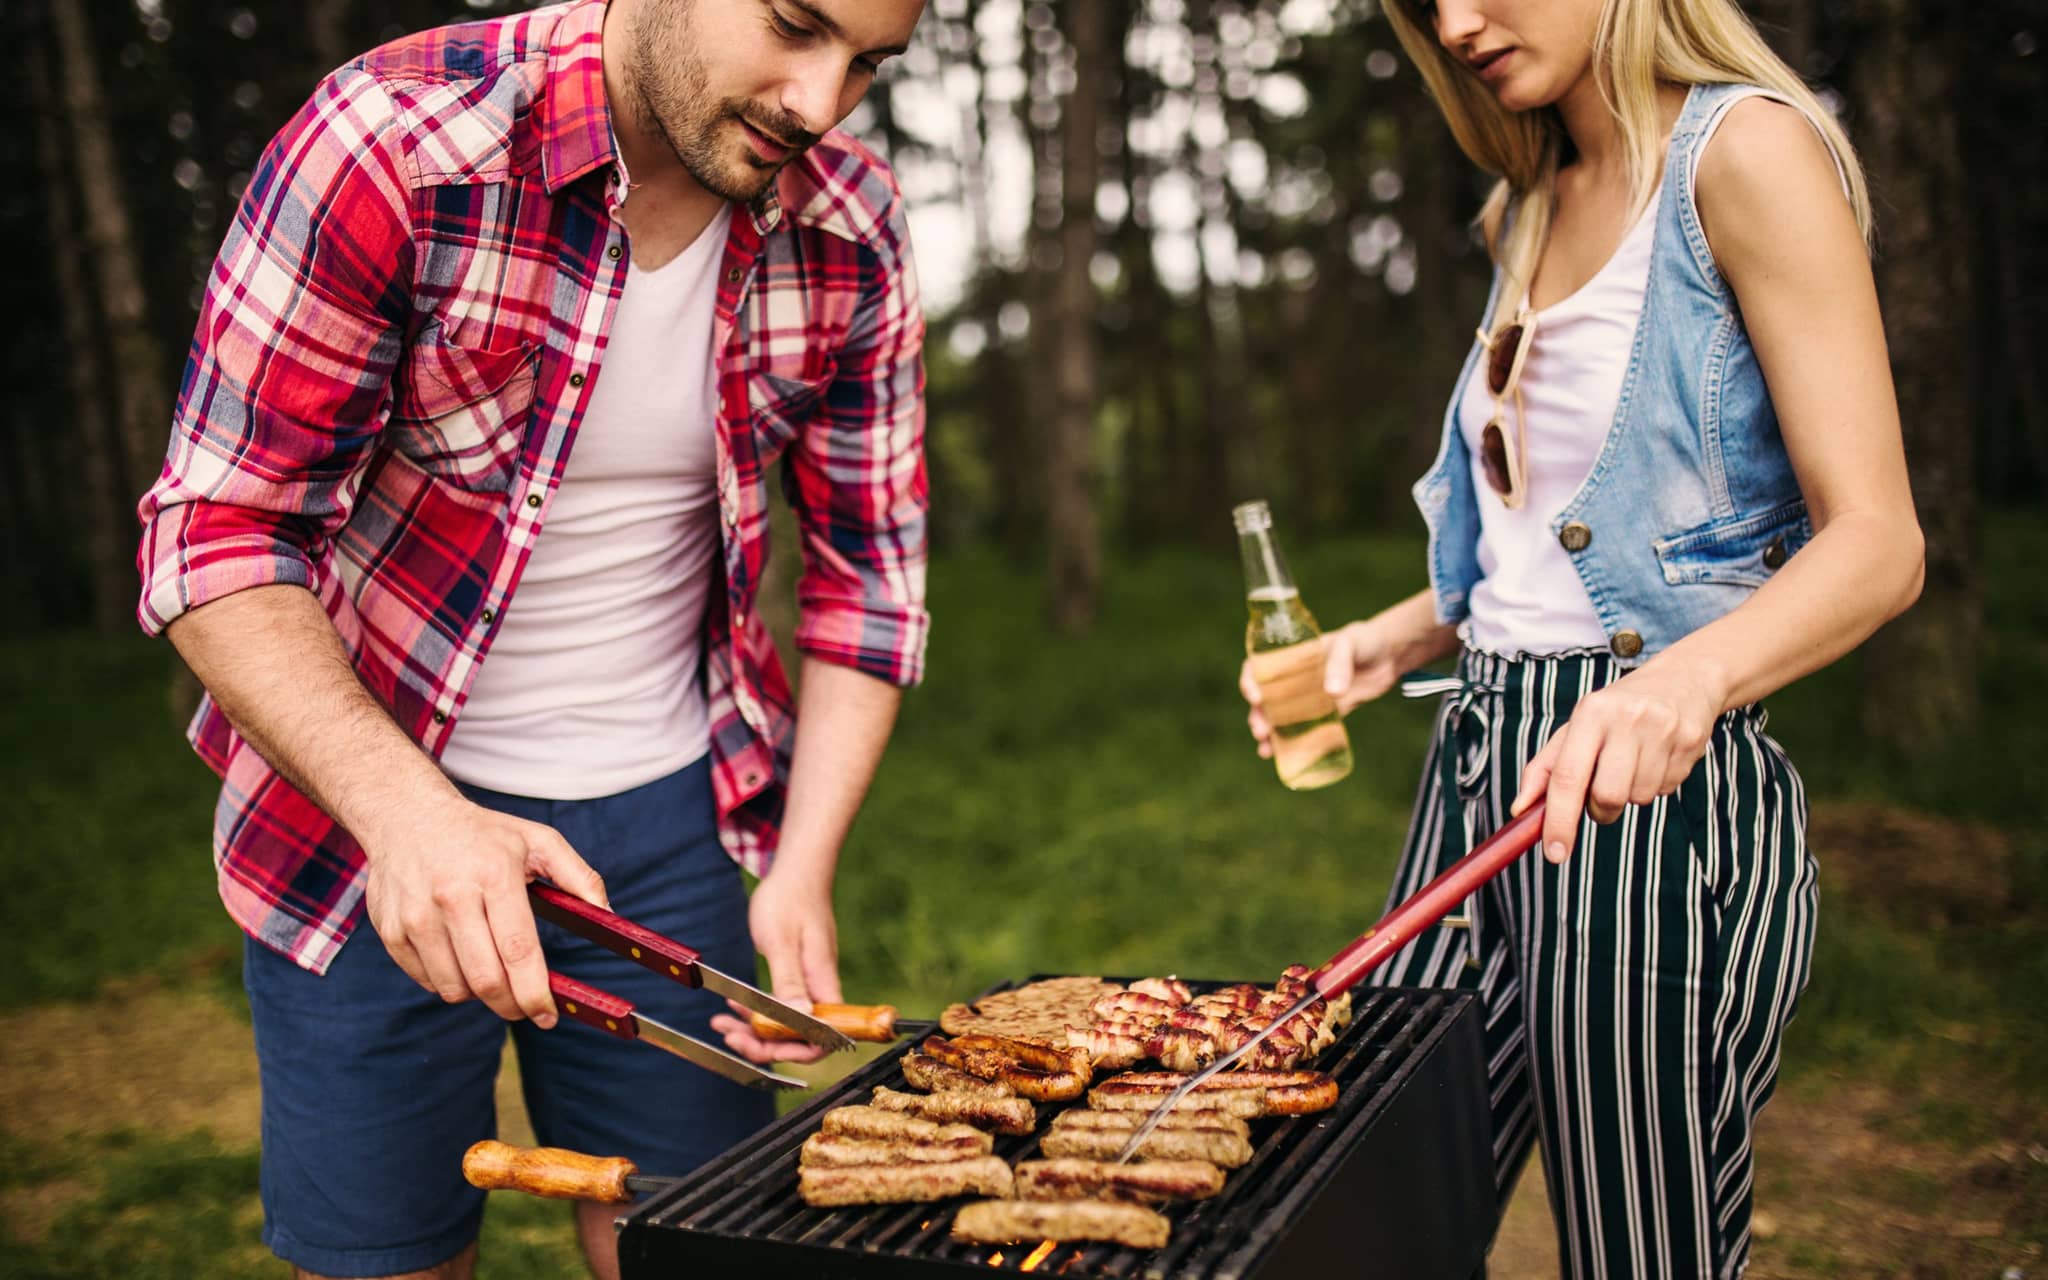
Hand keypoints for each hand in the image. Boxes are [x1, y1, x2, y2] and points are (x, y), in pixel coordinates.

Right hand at [361, 791, 608, 1026]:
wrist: (407, 816)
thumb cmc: (482, 834)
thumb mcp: (538, 840)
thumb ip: (579, 877)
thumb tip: (608, 915)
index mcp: (493, 875)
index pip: (518, 950)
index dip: (535, 992)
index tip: (549, 1014)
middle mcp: (451, 897)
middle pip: (486, 979)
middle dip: (512, 1005)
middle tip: (525, 1007)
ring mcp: (415, 916)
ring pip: (454, 988)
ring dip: (480, 995)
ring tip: (492, 972)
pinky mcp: (391, 931)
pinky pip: (427, 981)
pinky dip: (449, 982)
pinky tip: (460, 958)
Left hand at [709, 865, 841, 1063]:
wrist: (797, 872)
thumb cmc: (790, 900)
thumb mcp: (782, 942)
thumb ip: (790, 983)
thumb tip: (801, 1019)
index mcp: (822, 985)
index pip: (822, 1038)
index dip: (793, 1051)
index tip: (761, 1046)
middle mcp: (820, 990)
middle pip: (800, 1038)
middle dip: (764, 1045)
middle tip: (729, 1035)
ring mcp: (809, 984)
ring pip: (786, 1024)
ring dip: (754, 1029)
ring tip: (722, 1024)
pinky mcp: (797, 976)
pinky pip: (779, 1005)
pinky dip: (756, 1010)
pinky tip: (734, 1005)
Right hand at [1239, 617, 1408, 758]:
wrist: (1389, 655)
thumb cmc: (1364, 641)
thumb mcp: (1349, 644)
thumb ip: (1339, 664)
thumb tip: (1332, 693)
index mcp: (1292, 657)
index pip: (1259, 667)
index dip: (1250, 681)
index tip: (1255, 697)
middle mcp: (1295, 679)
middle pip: (1266, 699)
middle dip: (1258, 716)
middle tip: (1261, 731)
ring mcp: (1309, 698)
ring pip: (1280, 718)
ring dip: (1270, 733)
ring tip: (1265, 750)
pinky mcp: (1327, 713)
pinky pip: (1306, 730)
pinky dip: (1295, 743)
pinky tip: (1286, 757)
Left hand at [1509, 657, 1725, 861]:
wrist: (1684, 679)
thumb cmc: (1617, 710)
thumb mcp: (1577, 727)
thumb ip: (1545, 769)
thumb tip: (1520, 810)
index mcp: (1591, 713)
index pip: (1567, 776)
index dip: (1558, 821)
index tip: (1554, 854)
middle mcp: (1627, 719)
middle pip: (1606, 796)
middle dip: (1600, 810)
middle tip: (1600, 793)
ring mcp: (1663, 730)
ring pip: (1638, 798)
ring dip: (1628, 796)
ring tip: (1631, 765)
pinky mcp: (1691, 743)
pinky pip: (1664, 790)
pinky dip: (1653, 785)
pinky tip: (1655, 758)